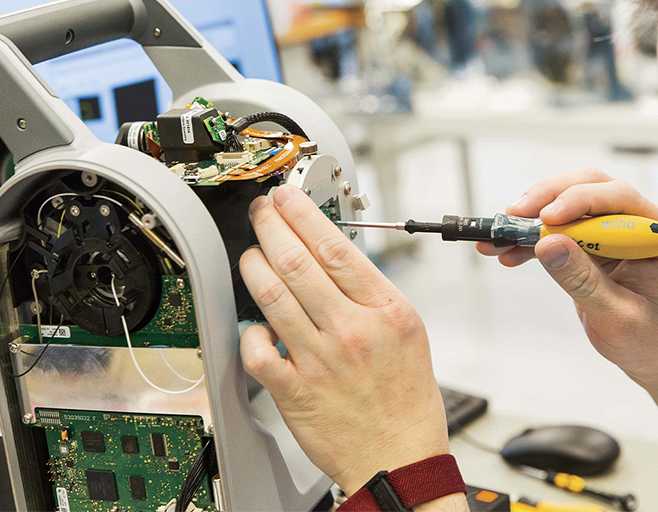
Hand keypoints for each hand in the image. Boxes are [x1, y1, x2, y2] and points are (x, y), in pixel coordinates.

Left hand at [238, 185, 448, 495]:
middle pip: (297, 262)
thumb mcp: (408, 330)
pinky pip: (257, 350)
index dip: (302, 214)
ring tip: (251, 252)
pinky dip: (249, 330)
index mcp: (384, 310)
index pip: (335, 246)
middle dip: (271, 226)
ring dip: (253, 265)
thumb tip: (333, 254)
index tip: (287, 198)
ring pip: (272, 295)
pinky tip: (254, 322)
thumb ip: (372, 292)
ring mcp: (319, 360)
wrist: (401, 458)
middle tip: (261, 211)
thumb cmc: (406, 398)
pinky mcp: (294, 391)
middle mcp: (351, 330)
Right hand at [476, 167, 657, 386]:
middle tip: (515, 215)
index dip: (581, 200)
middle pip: (591, 187)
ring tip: (498, 238)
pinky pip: (558, 228)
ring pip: (568, 200)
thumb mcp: (616, 317)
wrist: (650, 352)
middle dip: (549, 197)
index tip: (547, 217)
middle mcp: (639, 223)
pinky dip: (531, 239)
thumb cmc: (646, 338)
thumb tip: (547, 244)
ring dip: (532, 216)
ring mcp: (614, 228)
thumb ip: (583, 280)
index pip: (621, 198)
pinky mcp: (592, 238)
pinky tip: (507, 254)